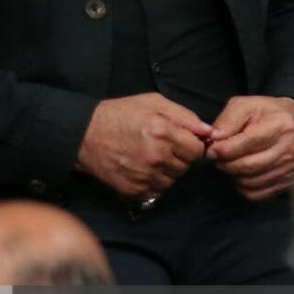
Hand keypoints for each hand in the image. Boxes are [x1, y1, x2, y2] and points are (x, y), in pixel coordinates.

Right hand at [75, 93, 211, 197]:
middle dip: (179, 158)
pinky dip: (152, 182)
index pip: (197, 151)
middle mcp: (156, 156)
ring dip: (167, 171)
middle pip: (186, 167)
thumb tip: (209, 132)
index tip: (181, 142)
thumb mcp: (154, 103)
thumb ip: (186, 117)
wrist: (84, 134)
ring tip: (151, 157)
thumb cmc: (120, 115)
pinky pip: (156, 191)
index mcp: (164, 132)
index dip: (191, 146)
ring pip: (172, 180)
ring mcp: (144, 175)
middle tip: (163, 148)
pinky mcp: (133, 189)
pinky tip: (141, 168)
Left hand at [206, 96, 293, 200]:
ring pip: (250, 182)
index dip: (224, 150)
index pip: (248, 144)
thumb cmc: (265, 113)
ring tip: (230, 163)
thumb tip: (214, 139)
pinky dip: (242, 187)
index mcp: (281, 125)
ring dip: (233, 176)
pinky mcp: (287, 181)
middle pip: (248, 166)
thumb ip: (226, 121)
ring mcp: (291, 167)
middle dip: (225, 164)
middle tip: (217, 158)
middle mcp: (290, 148)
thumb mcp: (244, 106)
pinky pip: (256, 194)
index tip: (211, 150)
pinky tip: (241, 174)